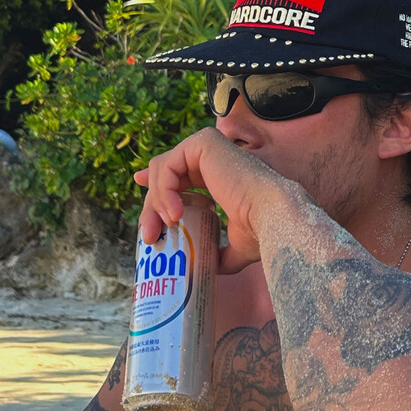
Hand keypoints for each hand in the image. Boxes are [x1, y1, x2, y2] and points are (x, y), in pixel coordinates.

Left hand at [134, 127, 296, 273]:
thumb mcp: (236, 244)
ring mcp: (207, 146)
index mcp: (218, 172)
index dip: (157, 177)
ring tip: (167, 226)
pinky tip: (174, 213)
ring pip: (161, 169)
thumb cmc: (260, 230)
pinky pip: (167, 166)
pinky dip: (164, 191)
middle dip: (151, 205)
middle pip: (165, 173)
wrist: (272, 217)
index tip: (138, 181)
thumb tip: (213, 267)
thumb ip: (221, 251)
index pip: (179, 168)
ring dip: (156, 201)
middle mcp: (212, 155)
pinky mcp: (203, 143)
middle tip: (149, 236)